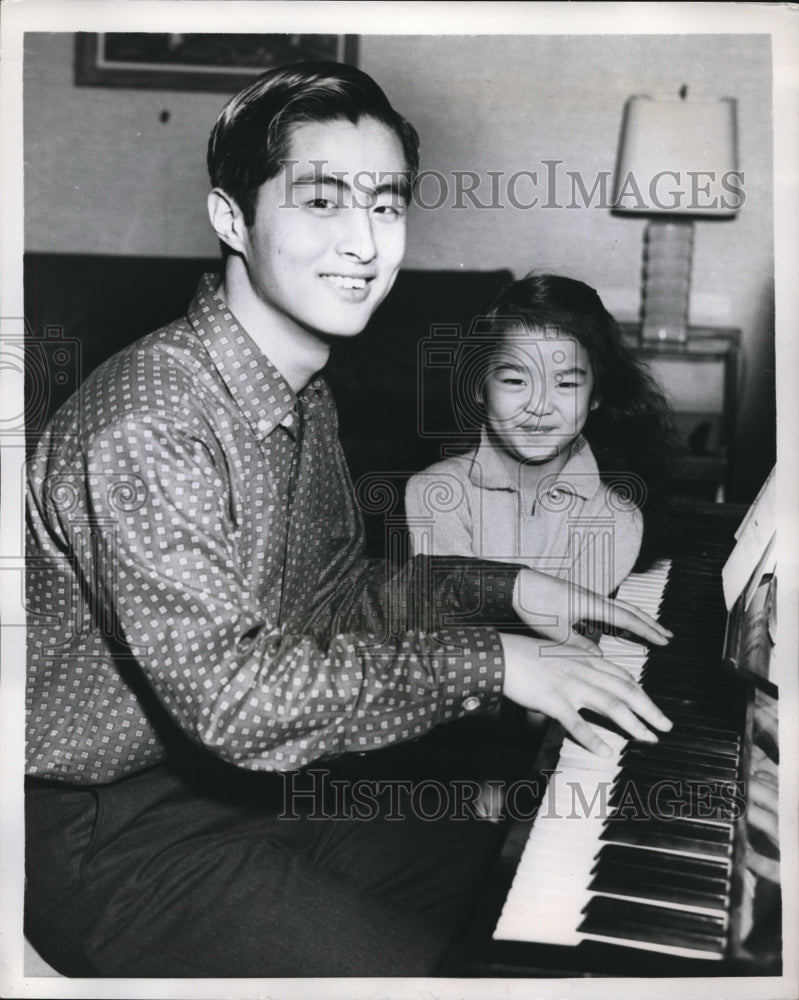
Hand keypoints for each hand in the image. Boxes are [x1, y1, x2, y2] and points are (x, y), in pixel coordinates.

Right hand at [500, 632, 671, 755]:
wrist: (501, 655)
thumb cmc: (525, 655)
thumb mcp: (558, 653)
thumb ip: (577, 662)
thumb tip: (591, 669)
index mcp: (585, 658)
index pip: (622, 676)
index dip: (641, 693)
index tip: (653, 707)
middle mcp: (583, 670)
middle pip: (625, 690)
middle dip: (649, 709)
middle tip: (666, 726)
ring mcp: (570, 685)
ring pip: (610, 704)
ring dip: (633, 723)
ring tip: (648, 738)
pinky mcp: (553, 700)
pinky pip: (577, 722)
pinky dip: (593, 738)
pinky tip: (605, 751)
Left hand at [512, 568, 671, 650]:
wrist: (517, 585)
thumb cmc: (534, 604)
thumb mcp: (556, 630)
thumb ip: (578, 644)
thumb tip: (599, 658)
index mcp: (591, 604)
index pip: (627, 618)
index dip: (647, 630)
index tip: (664, 640)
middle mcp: (592, 599)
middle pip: (629, 610)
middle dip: (650, 623)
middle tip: (668, 635)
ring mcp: (585, 598)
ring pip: (618, 609)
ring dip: (635, 619)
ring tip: (649, 631)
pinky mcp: (576, 600)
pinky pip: (605, 610)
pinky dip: (617, 619)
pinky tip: (615, 629)